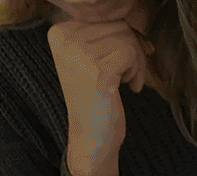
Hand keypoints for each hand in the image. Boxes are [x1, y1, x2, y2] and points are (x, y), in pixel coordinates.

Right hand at [48, 18, 152, 175]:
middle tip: (128, 74)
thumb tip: (135, 16)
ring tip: (127, 81)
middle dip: (132, 48)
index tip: (126, 59)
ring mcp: (78, 54)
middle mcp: (64, 39)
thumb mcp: (95, 56)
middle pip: (117, 24)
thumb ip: (108, 31)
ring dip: (136, 61)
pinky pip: (131, 52)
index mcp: (59, 32)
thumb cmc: (98, 97)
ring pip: (127, 37)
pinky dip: (137, 70)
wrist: (91, 138)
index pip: (105, 16)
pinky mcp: (97, 70)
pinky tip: (130, 87)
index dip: (123, 35)